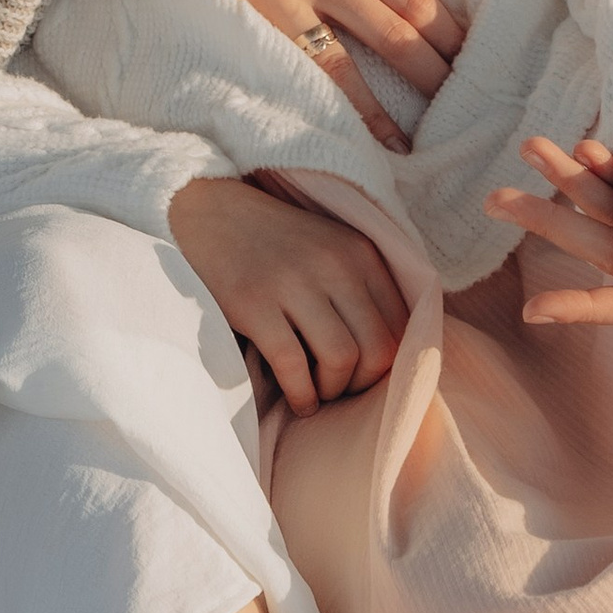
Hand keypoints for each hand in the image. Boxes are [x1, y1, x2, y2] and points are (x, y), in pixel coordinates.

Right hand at [93, 0, 463, 154]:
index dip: (447, 29)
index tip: (468, 55)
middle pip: (394, 32)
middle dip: (431, 73)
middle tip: (460, 108)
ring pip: (346, 65)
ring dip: (380, 109)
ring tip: (407, 143)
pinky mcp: (244, 13)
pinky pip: (291, 65)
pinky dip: (316, 99)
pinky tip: (331, 128)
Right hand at [167, 176, 409, 417]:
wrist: (211, 213)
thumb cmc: (277, 244)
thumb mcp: (332, 249)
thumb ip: (363, 289)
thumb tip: (387, 356)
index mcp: (361, 253)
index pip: (401, 327)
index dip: (386, 364)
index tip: (362, 374)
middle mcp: (335, 265)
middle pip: (377, 349)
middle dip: (361, 384)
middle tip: (339, 389)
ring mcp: (294, 283)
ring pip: (341, 359)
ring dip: (331, 390)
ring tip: (318, 393)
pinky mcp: (254, 304)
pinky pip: (293, 366)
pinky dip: (301, 394)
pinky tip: (298, 399)